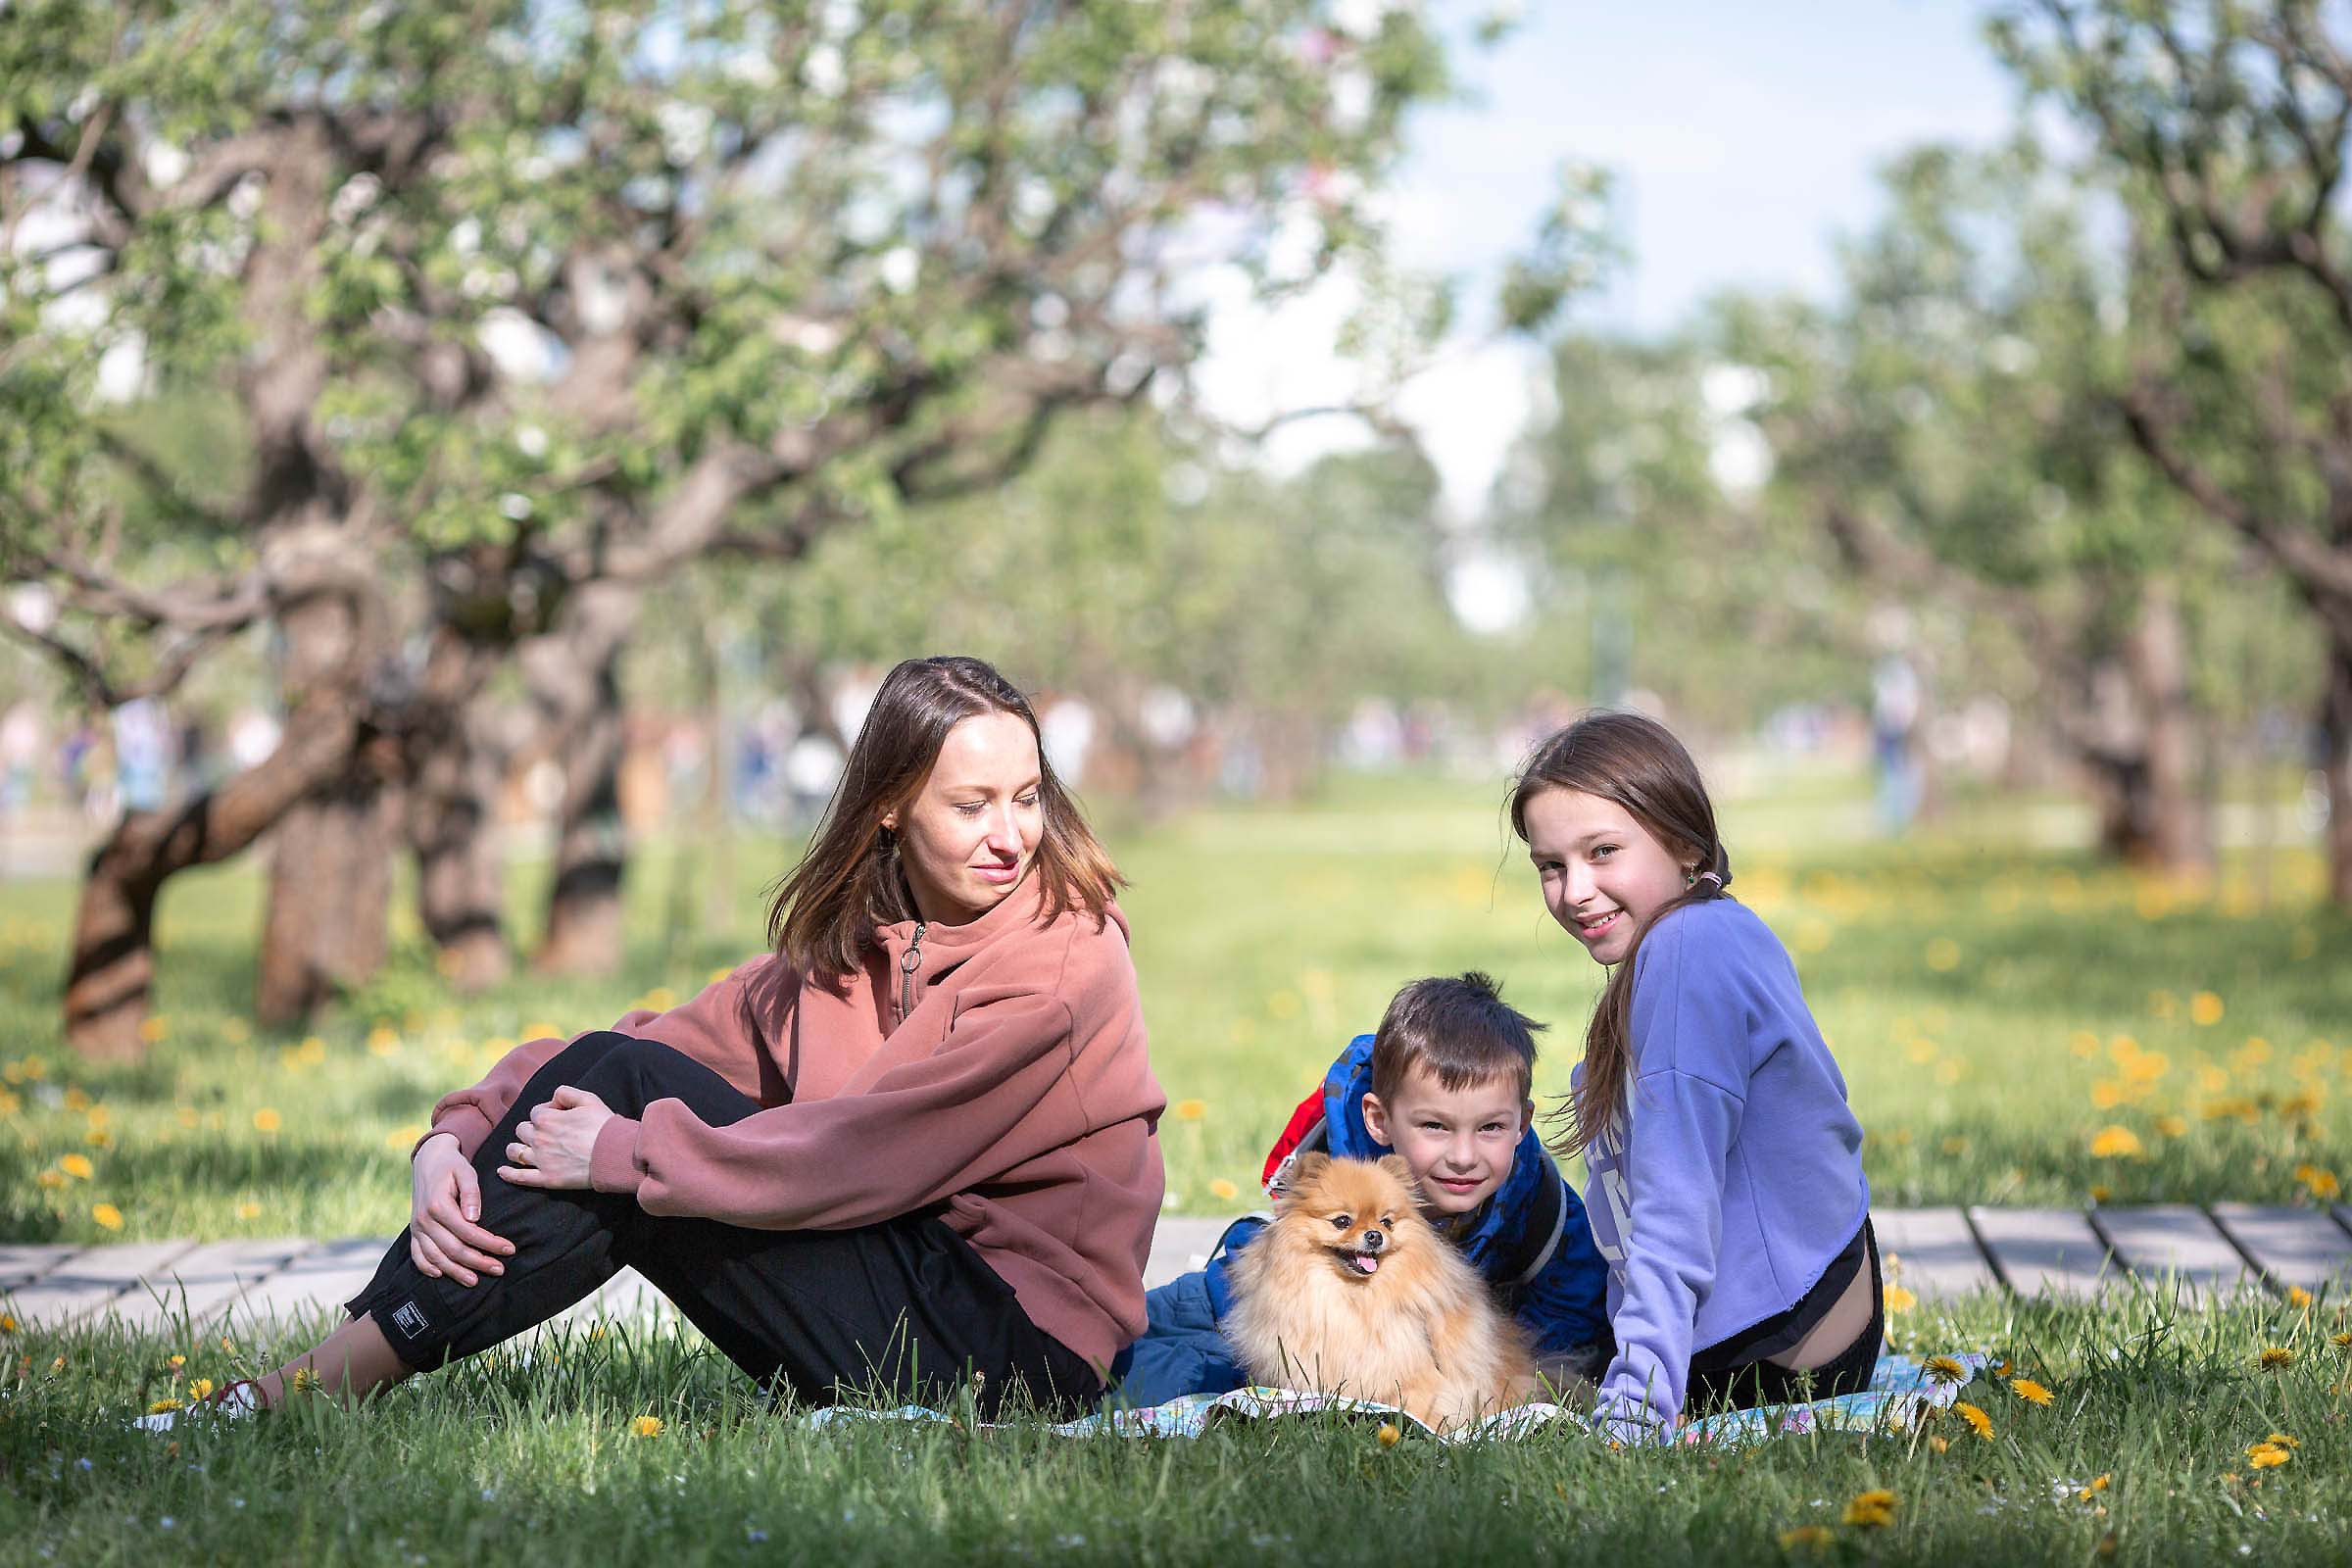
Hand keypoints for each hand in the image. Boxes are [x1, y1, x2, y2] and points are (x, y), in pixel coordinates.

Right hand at [410, 1132, 513, 1287]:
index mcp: (438, 1205)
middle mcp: (424, 1220)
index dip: (489, 1243)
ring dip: (455, 1272)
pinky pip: (417, 1254)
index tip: (509, 1249)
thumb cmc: (452, 1165)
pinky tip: (440, 1275)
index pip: (468, 1232)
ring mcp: (417, 1227)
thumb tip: (474, 1217)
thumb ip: (471, 1193)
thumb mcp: (465, 1171)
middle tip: (500, 1269)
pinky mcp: (414, 1230)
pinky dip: (427, 1267)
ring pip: (435, 1257)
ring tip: (475, 1281)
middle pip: (453, 1249)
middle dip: (478, 1262)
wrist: (428, 1159)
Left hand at [498, 1085, 613, 1191]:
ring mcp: (540, 1160)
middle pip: (521, 1130)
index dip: (547, 1112)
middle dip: (530, 1129)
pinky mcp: (546, 1178)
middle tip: (546, 1133)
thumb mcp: (588, 1099)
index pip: (535, 1112)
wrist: (614, 1155)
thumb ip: (565, 1092)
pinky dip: (508, 1174)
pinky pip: (519, 1177)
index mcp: (546, 1119)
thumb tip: (552, 1100)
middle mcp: (538, 1138)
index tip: (560, 1118)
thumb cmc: (603, 1126)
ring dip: (515, 1148)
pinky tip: (502, 1171)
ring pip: (514, 1152)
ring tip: (522, 1148)